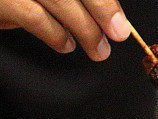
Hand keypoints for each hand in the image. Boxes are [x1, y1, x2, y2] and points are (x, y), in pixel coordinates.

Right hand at [0, 0, 129, 60]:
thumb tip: (111, 16)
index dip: (106, 2)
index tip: (120, 24)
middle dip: (103, 12)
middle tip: (117, 35)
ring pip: (61, 2)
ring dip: (86, 31)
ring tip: (97, 49)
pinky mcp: (2, 0)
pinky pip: (35, 17)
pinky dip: (56, 35)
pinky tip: (65, 44)